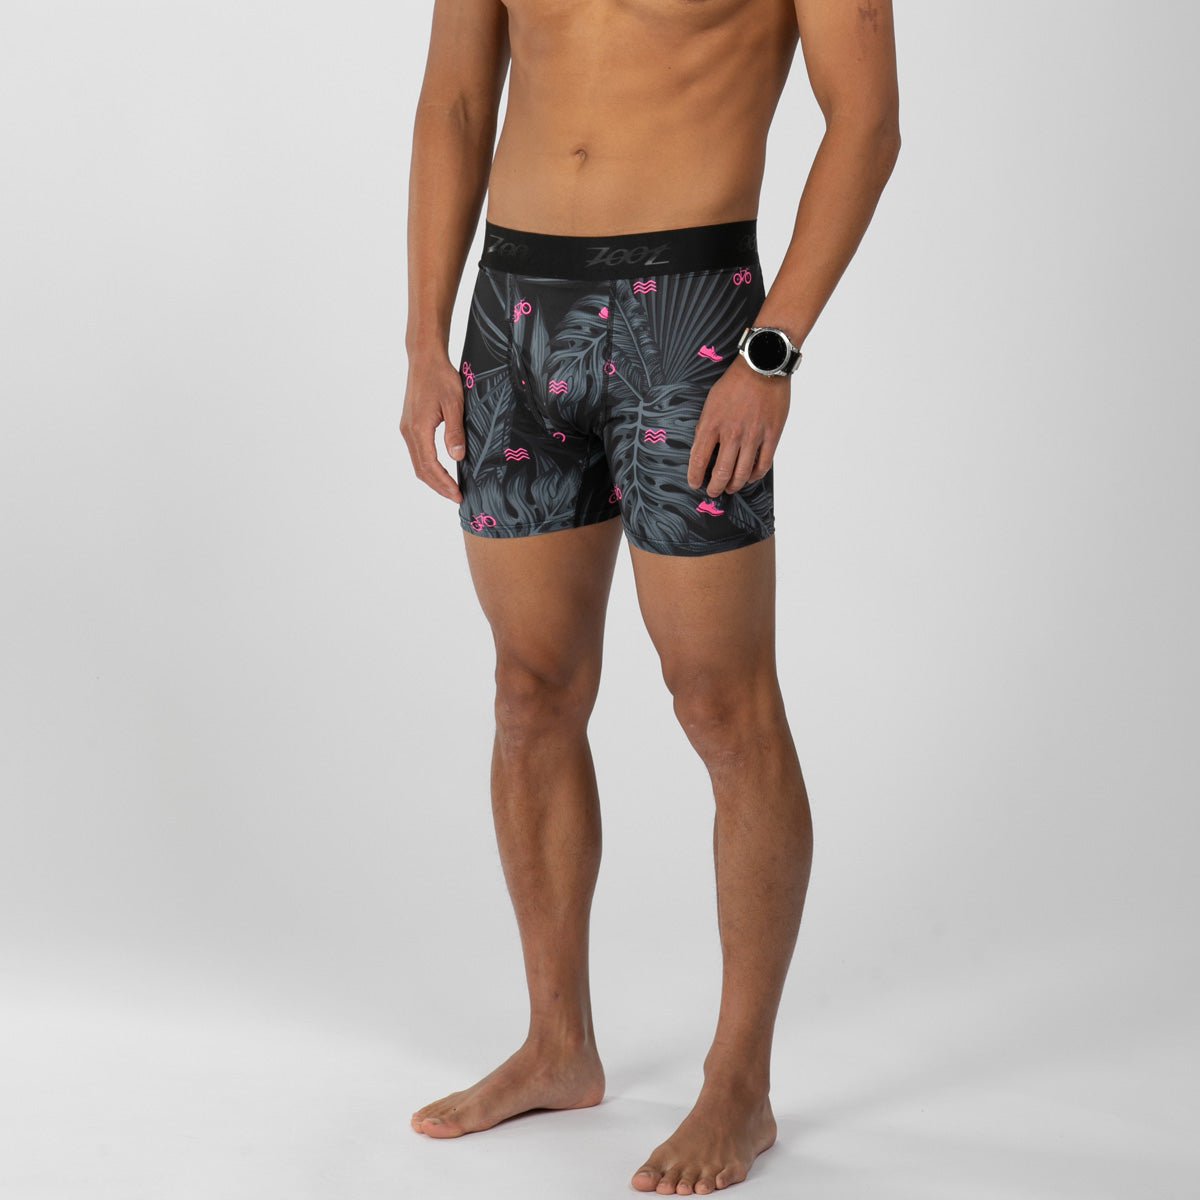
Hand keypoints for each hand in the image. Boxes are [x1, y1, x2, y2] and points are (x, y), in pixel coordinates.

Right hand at [399, 351, 465, 502]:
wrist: (424, 359)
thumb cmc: (441, 377)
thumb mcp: (454, 403)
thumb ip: (455, 432)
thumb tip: (457, 457)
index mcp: (418, 428)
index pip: (430, 465)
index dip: (444, 483)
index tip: (457, 495)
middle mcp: (408, 431)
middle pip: (421, 469)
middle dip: (438, 486)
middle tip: (456, 497)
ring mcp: (407, 428)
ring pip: (417, 463)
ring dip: (433, 478)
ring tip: (450, 489)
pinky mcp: (409, 425)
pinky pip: (417, 453)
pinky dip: (429, 466)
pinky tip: (441, 470)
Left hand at [687, 355, 790, 497]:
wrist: (762, 365)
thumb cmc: (735, 382)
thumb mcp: (711, 402)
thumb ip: (706, 427)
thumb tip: (702, 450)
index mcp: (712, 424)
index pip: (698, 460)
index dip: (695, 477)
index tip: (695, 484)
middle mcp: (732, 433)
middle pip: (721, 473)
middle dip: (715, 488)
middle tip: (713, 492)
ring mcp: (753, 436)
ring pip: (742, 474)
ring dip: (734, 486)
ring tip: (731, 488)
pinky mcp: (771, 435)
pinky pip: (763, 465)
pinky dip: (755, 476)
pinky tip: (750, 476)